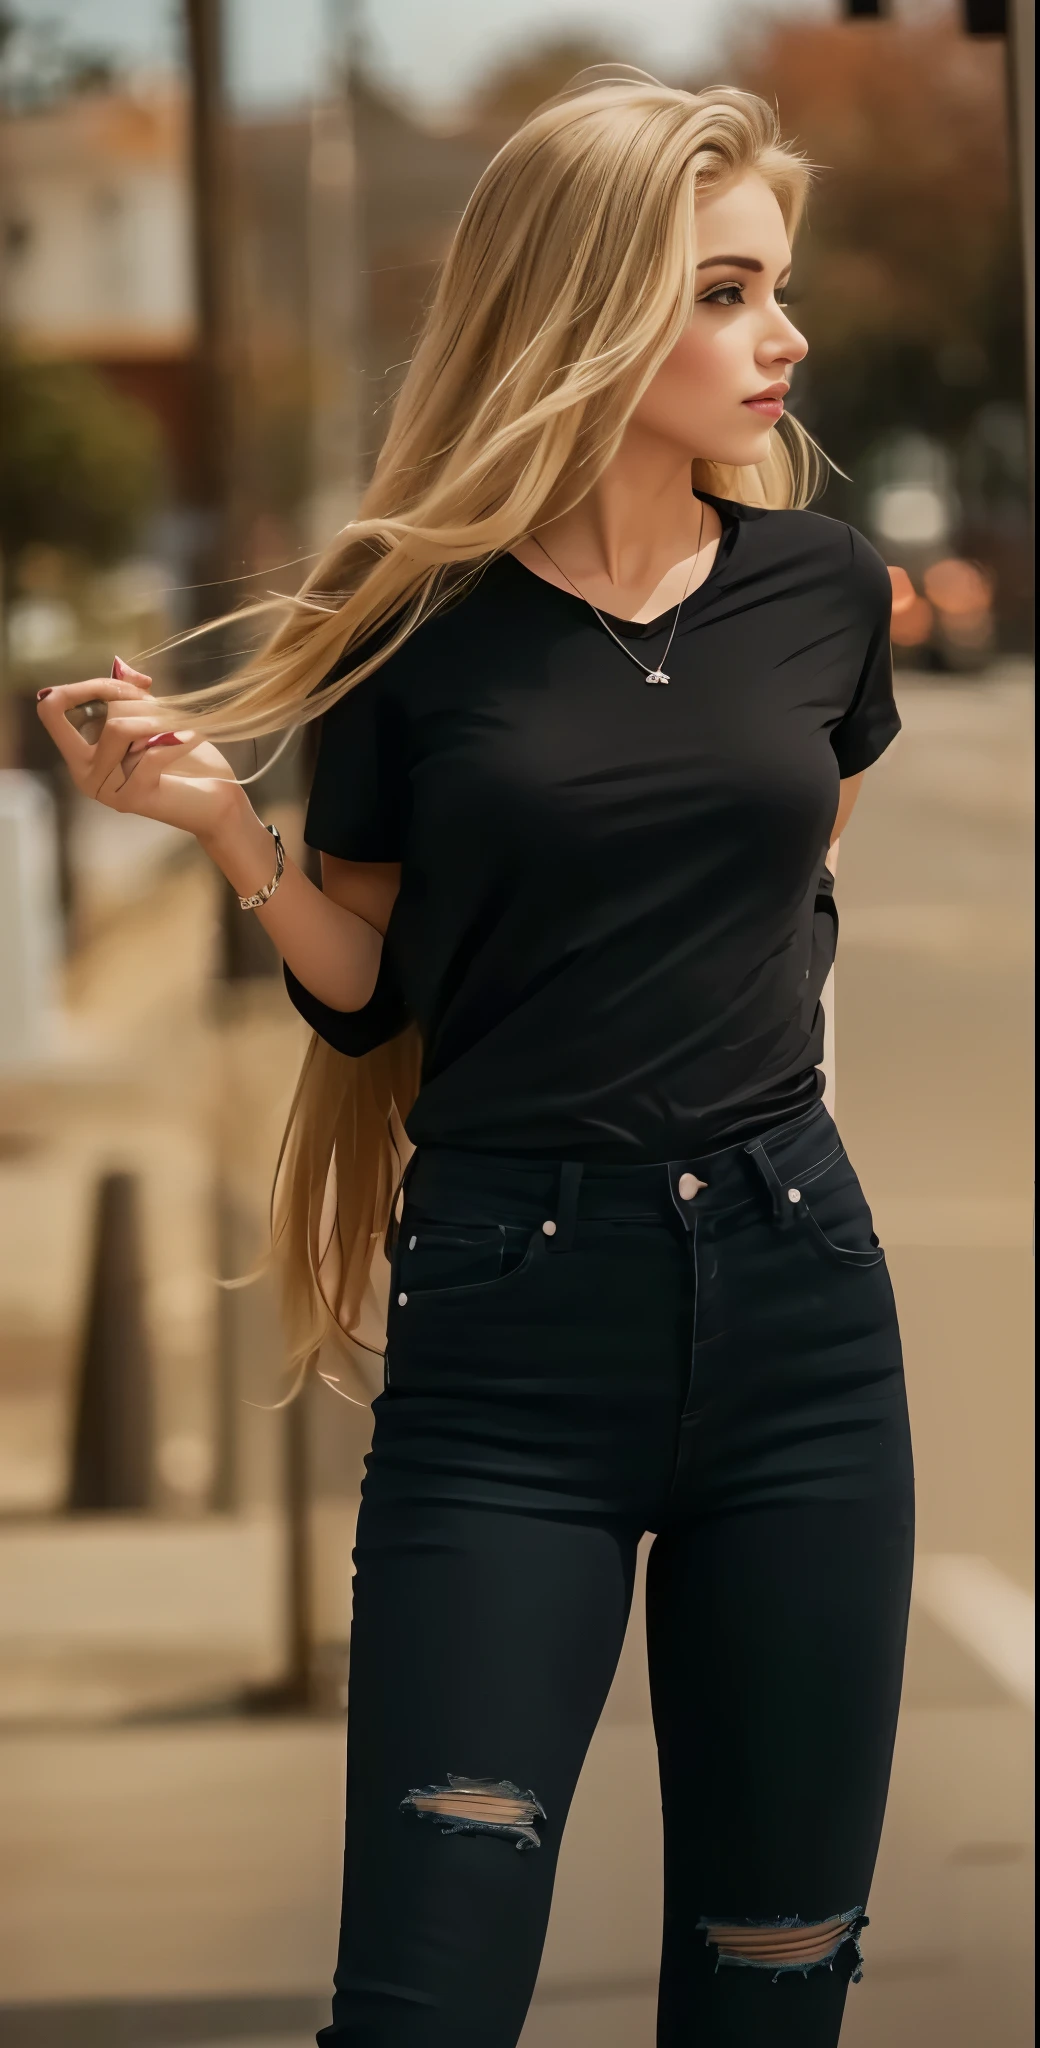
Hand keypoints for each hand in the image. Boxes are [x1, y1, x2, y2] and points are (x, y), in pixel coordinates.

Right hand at [35, 660, 243, 841]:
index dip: (84, 688)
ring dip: (154, 719)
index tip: (123, 686)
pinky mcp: (131, 799)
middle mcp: (84, 774)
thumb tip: (119, 668)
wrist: (216, 799)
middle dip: (119, 696)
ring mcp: (105, 790)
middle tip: (153, 697)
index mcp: (81, 754)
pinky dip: (176, 738)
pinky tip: (193, 736)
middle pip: (87, 716)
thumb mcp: (155, 719)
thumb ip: (132, 695)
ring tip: (179, 724)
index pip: (51, 711)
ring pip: (118, 729)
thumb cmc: (185, 760)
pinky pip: (149, 752)